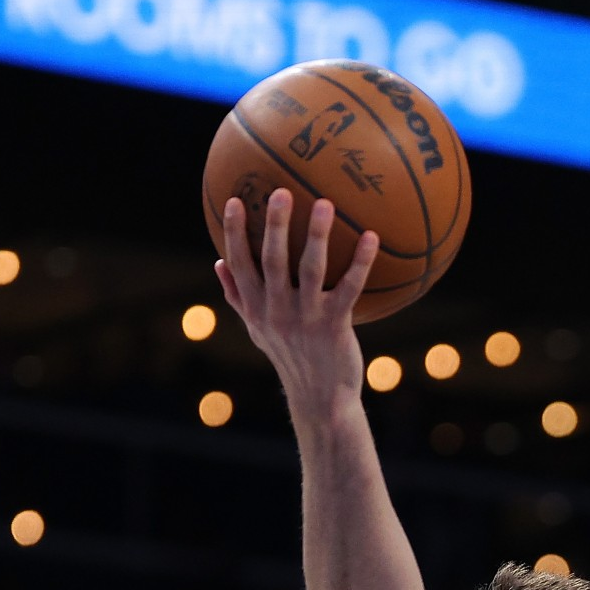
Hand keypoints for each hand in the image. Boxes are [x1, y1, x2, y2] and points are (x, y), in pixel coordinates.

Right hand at [214, 188, 378, 409]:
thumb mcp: (257, 329)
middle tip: (279, 191)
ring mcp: (306, 317)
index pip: (238, 264)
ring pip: (309, 269)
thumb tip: (217, 261)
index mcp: (256, 306)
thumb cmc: (289, 357)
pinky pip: (349, 287)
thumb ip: (237, 295)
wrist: (319, 397)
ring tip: (324, 203)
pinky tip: (371, 237)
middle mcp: (276, 310)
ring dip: (316, 235)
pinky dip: (360, 262)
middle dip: (273, 225)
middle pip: (271, 260)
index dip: (233, 232)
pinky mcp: (335, 324)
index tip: (233, 199)